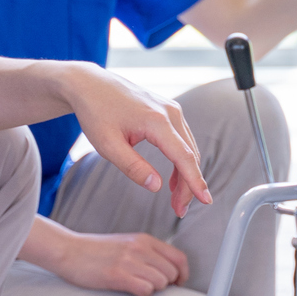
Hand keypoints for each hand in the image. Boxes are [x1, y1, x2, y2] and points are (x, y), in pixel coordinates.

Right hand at [56, 229, 188, 295]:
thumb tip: (167, 269)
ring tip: (138, 286)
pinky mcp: (117, 275)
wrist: (68, 250)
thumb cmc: (96, 251)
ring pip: (161, 282)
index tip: (178, 283)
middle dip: (167, 284)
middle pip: (172, 272)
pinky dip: (143, 294)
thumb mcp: (127, 243)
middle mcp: (140, 248)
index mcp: (144, 240)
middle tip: (153, 287)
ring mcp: (129, 261)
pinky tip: (132, 290)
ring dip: (153, 289)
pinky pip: (146, 289)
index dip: (183, 274)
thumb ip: (146, 252)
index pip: (179, 257)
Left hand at [62, 66, 211, 215]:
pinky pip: (182, 139)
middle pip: (190, 155)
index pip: (184, 157)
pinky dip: (181, 160)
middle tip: (180, 210)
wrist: (90, 84)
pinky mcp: (168, 110)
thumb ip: (133, 167)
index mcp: (157, 121)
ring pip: (188, 148)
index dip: (196, 182)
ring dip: (186, 175)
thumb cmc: (96, 112)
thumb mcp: (108, 145)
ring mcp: (171, 109)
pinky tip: (172, 179)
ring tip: (176, 200)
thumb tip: (156, 186)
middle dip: (189, 185)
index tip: (206, 201)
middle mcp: (170, 113)